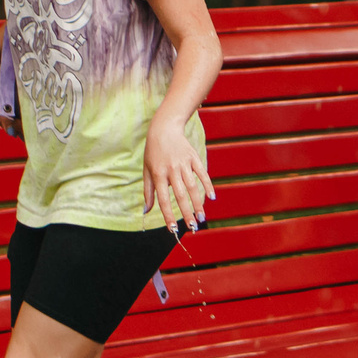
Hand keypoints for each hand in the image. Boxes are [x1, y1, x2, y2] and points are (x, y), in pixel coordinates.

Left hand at [144, 114, 214, 228]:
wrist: (164, 129)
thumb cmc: (153, 152)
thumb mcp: (147, 170)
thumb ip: (148, 192)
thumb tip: (146, 211)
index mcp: (158, 174)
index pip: (164, 199)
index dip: (168, 215)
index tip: (173, 229)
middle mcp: (171, 170)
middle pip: (180, 195)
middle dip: (187, 213)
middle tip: (192, 227)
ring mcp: (184, 163)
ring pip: (192, 187)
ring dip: (198, 203)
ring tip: (202, 218)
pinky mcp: (193, 157)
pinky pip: (202, 173)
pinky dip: (207, 185)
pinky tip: (211, 197)